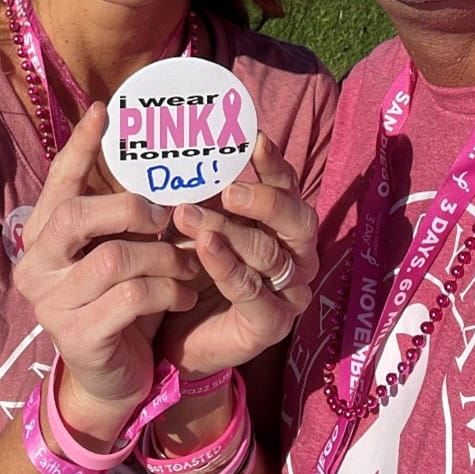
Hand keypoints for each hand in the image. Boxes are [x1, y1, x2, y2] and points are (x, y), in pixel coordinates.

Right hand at [12, 103, 198, 423]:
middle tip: (166, 215)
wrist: (112, 378)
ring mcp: (51, 303)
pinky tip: (186, 294)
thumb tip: (159, 155)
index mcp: (44, 234)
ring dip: (164, 257)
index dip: (81, 145)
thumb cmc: (121, 301)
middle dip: (130, 208)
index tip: (103, 110)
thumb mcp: (121, 249)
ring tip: (190, 264)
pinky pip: (131, 298)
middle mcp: (36, 265)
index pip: (58, 181)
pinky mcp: (77, 337)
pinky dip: (169, 291)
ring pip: (115, 259)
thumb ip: (124, 213)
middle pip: (76, 215)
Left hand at [157, 131, 317, 376]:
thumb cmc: (192, 267)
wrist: (176, 334)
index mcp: (285, 225)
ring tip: (188, 215)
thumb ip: (202, 193)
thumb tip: (185, 147)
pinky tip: (204, 248)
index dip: (273, 163)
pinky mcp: (271, 324)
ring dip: (227, 230)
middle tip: (229, 189)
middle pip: (298, 219)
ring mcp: (289, 293)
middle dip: (264, 200)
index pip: (289, 187)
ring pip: (268, 253)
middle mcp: (297, 256)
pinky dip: (226, 266)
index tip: (254, 139)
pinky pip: (251, 290)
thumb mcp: (199, 222)